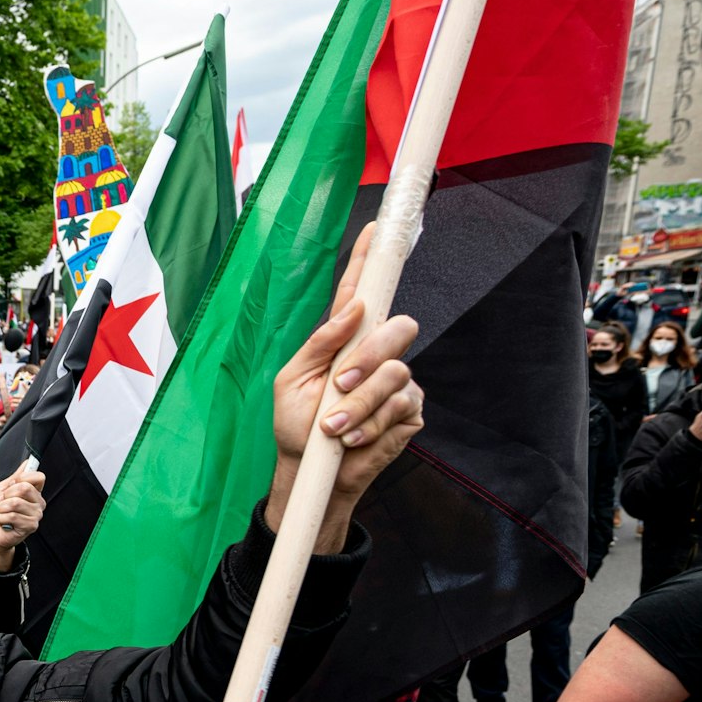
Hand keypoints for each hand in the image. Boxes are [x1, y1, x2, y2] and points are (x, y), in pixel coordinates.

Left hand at [0, 458, 46, 572]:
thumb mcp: (2, 488)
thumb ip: (16, 476)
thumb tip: (28, 462)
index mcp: (33, 492)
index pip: (38, 476)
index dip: (21, 478)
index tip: (12, 485)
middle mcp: (38, 503)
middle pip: (24, 487)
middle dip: (7, 494)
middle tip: (4, 503)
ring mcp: (36, 515)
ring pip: (16, 502)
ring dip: (2, 508)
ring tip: (3, 513)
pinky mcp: (31, 526)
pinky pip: (12, 516)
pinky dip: (2, 518)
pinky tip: (5, 523)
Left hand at [269, 223, 424, 548]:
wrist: (310, 473)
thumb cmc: (296, 425)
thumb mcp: (292, 381)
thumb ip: (320, 344)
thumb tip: (352, 310)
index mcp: (344, 340)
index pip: (361, 293)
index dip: (369, 260)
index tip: (375, 228)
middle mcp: (375, 355)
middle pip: (398, 329)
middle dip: (369, 358)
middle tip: (340, 385)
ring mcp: (398, 383)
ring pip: (396, 375)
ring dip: (358, 404)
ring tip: (333, 427)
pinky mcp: (410, 413)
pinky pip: (401, 407)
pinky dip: (370, 425)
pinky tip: (351, 439)